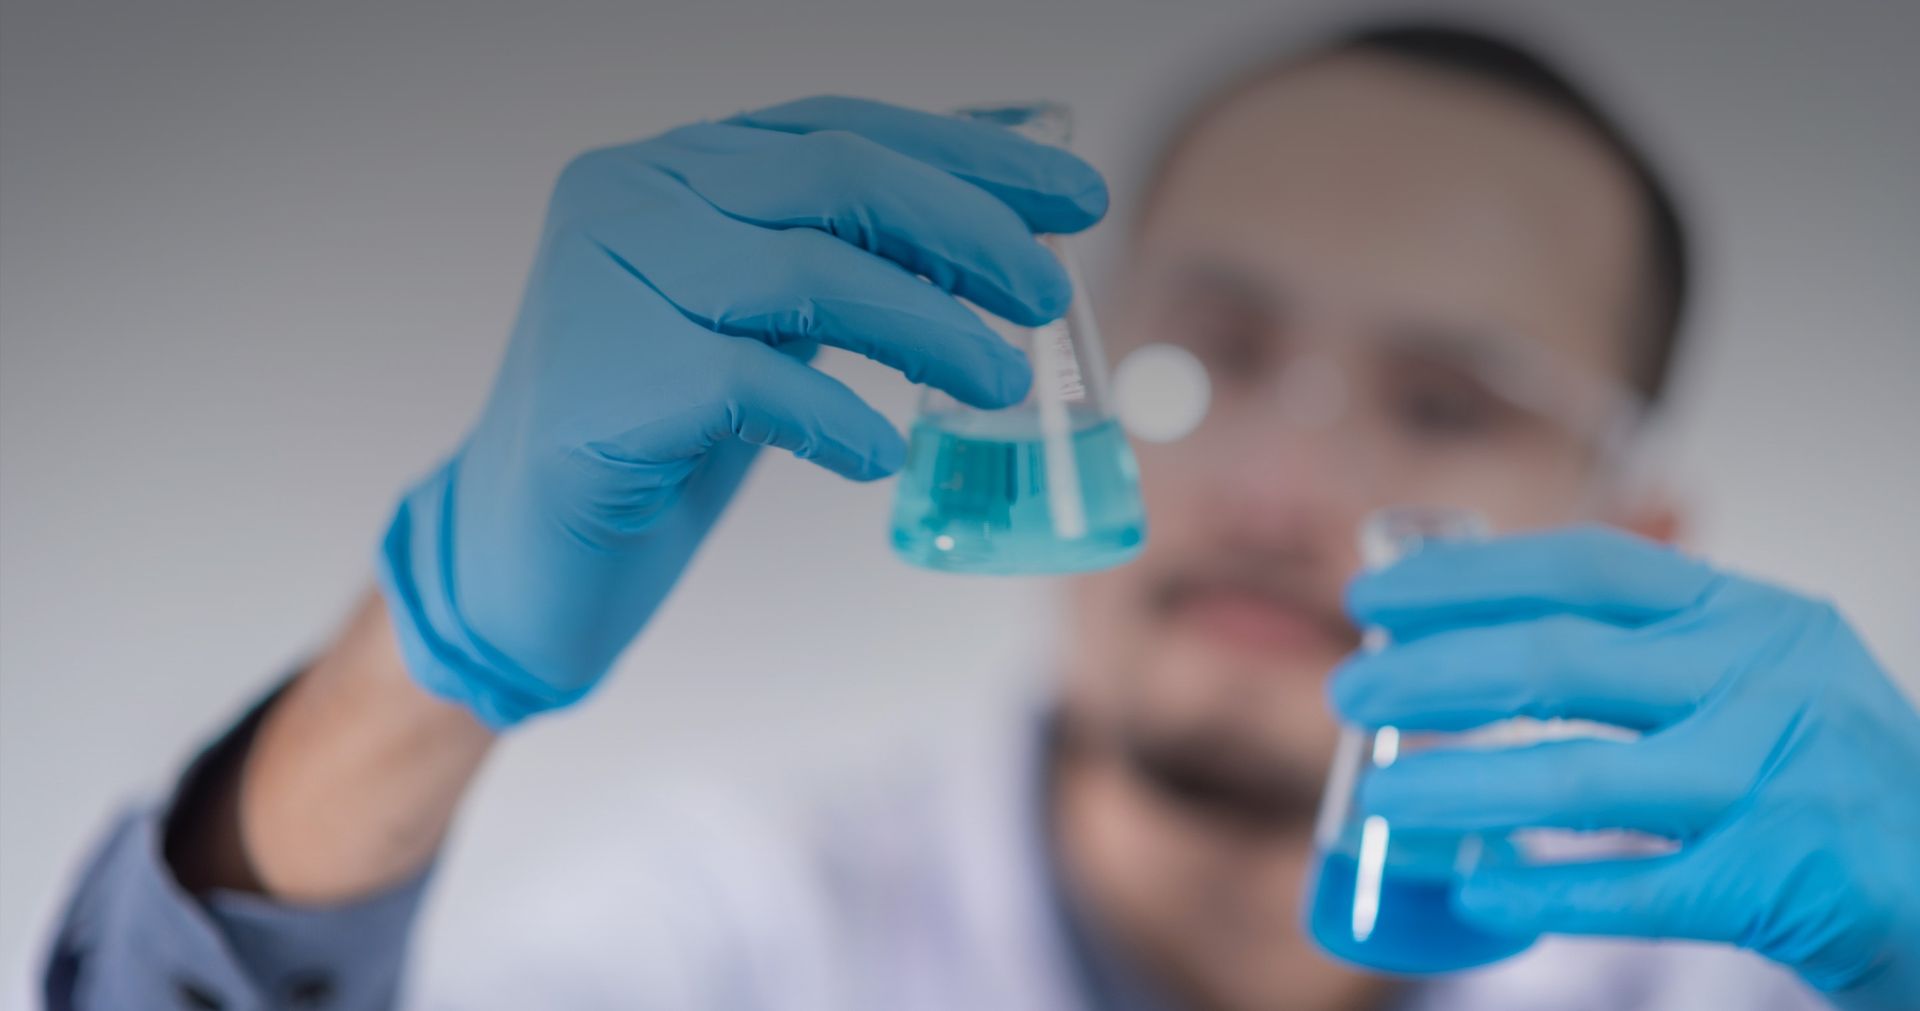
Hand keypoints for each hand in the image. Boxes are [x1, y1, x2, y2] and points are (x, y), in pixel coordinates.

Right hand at [378, 96, 1106, 726]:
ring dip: (928, 328)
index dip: (968, 155)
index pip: (841, 130)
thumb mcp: (768, 318)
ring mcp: (602, 281)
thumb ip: (854, 248)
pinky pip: (751, 384)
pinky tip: (878, 455)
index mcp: (676, 165)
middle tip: (1047, 293)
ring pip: (804, 273)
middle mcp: (631, 196)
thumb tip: (1002, 191)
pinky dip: (836, 419)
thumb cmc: (664, 428)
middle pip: (834, 180)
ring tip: (999, 383)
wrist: (529, 549)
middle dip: (967, 230)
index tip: (1073, 194)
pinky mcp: (601, 384)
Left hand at [1330, 526, 1919, 1008]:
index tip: (1375, 598)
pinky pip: (1629, 891)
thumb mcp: (1765, 672)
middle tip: (1348, 693)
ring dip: (1457, 790)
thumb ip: (1654, 647)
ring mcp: (1774, 781)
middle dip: (1432, 676)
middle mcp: (1765, 680)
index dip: (1468, 577)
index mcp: (1752, 613)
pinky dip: (1543, 893)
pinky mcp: (1776, 882)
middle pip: (1558, 664)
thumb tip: (1475, 634)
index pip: (1586, 569)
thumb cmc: (1831, 772)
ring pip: (1575, 781)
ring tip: (1375, 801)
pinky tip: (1473, 889)